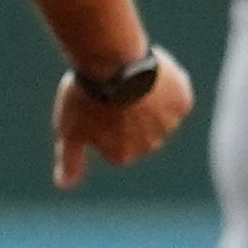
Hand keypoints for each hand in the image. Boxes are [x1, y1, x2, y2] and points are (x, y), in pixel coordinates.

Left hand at [50, 47, 191, 188]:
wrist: (113, 61)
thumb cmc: (87, 97)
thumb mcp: (70, 130)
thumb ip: (71, 160)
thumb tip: (64, 186)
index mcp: (122, 155)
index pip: (115, 141)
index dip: (104, 119)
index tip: (97, 103)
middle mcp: (149, 147)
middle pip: (139, 129)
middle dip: (128, 113)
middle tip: (113, 87)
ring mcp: (168, 125)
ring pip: (158, 113)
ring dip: (148, 99)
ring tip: (131, 76)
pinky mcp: (182, 103)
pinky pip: (177, 96)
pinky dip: (168, 86)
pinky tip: (151, 74)